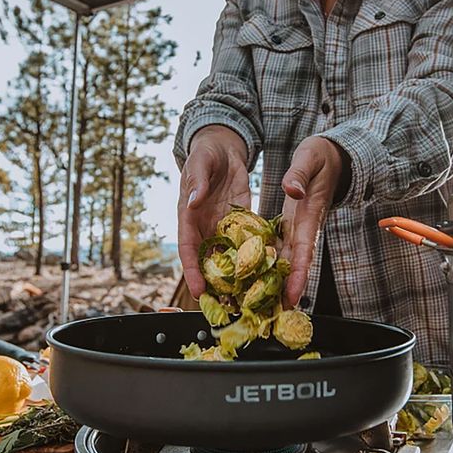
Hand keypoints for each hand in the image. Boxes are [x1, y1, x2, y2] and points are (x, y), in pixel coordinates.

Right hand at [177, 126, 250, 297]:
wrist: (223, 147)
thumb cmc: (206, 153)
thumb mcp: (201, 163)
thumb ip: (197, 182)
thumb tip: (193, 201)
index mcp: (189, 215)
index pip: (188, 248)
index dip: (192, 270)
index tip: (199, 290)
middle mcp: (204, 226)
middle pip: (206, 260)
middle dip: (213, 283)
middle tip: (224, 306)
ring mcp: (222, 226)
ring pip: (225, 256)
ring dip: (234, 276)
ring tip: (245, 298)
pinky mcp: (240, 221)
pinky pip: (245, 242)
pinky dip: (252, 257)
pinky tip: (264, 272)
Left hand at [279, 137, 347, 307]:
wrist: (331, 156)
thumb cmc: (321, 156)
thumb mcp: (310, 158)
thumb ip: (300, 174)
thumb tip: (292, 189)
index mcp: (309, 214)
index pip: (305, 249)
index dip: (300, 274)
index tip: (293, 296)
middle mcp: (303, 227)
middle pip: (296, 264)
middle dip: (287, 290)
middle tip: (275, 315)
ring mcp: (296, 229)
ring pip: (287, 262)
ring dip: (277, 284)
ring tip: (264, 307)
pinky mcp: (289, 227)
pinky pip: (278, 250)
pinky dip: (269, 267)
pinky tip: (255, 280)